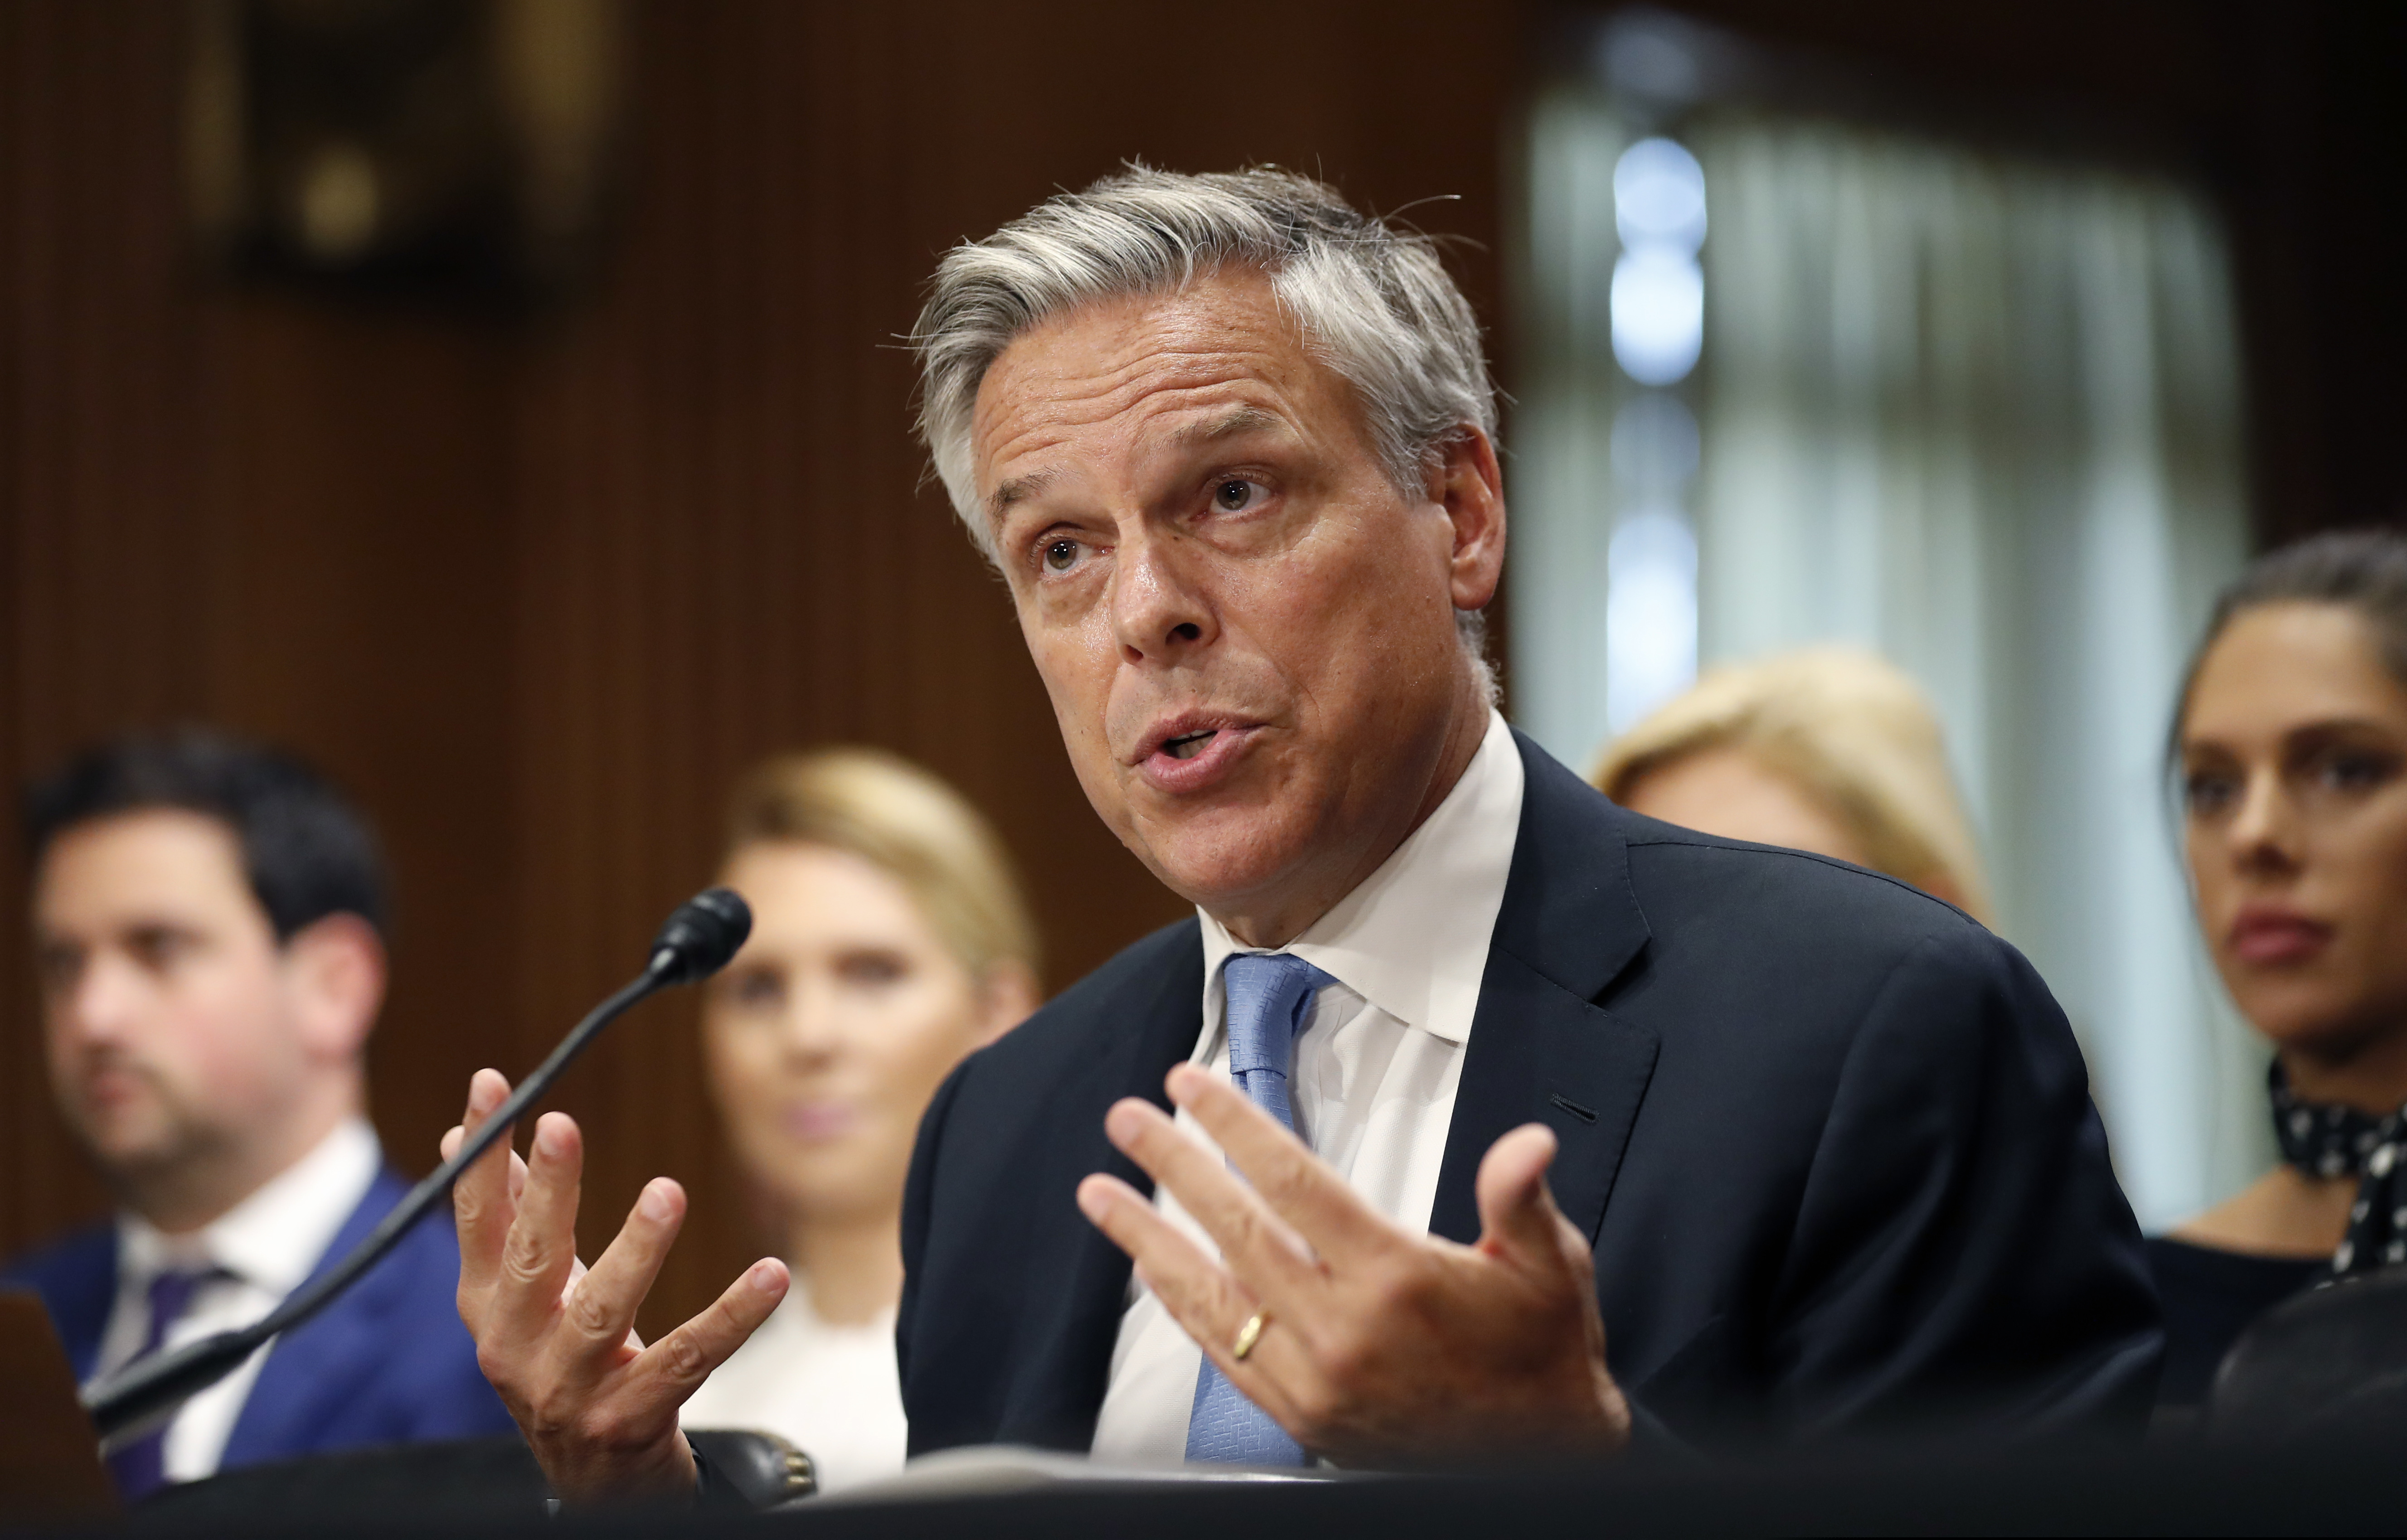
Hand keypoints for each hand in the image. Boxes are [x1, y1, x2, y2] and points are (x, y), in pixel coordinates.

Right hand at [445, 1068, 789, 1503]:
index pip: (476, 1221)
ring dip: (635, 1251)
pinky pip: (689, 1359)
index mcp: (487, 1308)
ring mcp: (568, 1390)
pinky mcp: (628, 1421)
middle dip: (547, 1193)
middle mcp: (514, 1349)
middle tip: (562, 1124)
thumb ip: (505, 1216)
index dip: (479, 1156)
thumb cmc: (560, 1363)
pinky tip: (771, 1276)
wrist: (593, 1480)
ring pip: (602, 1313)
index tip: (492, 1084)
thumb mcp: (527, 1295)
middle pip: (532, 1262)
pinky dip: (731, 1316)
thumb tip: (470, 1130)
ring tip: (664, 1192)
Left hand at [1075, 1063, 1628, 1467]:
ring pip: (1210, 1294)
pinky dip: (1178, 1305)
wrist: (1542, 1457)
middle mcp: (1345, 1330)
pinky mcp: (1301, 1416)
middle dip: (1172, 1165)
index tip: (1190, 1085)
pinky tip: (1149, 1268)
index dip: (1235, 1127)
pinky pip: (1223, 1351)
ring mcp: (1315, 1379)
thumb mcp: (1551, 1265)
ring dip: (1146, 1237)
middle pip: (1236, 1228)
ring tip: (1097, 1192)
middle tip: (1127, 1119)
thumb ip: (1521, 1197)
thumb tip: (1530, 1144)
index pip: (1293, 1182)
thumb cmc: (1541, 1349)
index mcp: (1397, 1278)